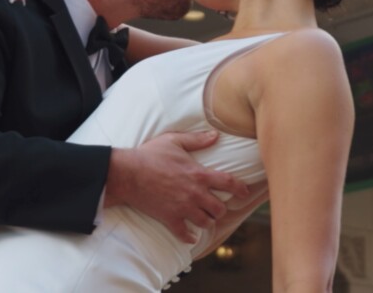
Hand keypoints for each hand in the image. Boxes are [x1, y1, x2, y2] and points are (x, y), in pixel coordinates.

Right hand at [104, 130, 249, 243]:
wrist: (128, 174)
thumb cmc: (150, 155)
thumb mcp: (174, 141)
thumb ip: (197, 140)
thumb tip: (215, 135)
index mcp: (198, 174)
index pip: (228, 183)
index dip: (240, 188)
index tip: (245, 192)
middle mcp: (194, 193)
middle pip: (219, 208)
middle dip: (220, 209)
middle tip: (217, 208)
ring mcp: (182, 207)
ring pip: (205, 222)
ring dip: (207, 222)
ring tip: (205, 219)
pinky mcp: (169, 218)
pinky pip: (184, 233)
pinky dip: (189, 237)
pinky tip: (191, 236)